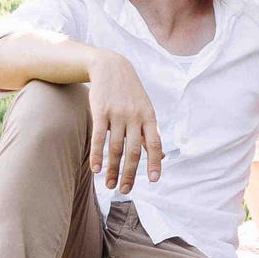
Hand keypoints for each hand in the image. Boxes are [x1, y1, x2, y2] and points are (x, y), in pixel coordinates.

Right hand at [88, 52, 164, 191]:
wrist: (111, 67)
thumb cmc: (131, 93)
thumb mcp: (145, 110)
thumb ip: (151, 133)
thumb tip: (163, 157)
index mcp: (149, 117)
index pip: (155, 144)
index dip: (155, 162)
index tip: (154, 180)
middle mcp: (135, 117)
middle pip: (133, 151)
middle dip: (130, 173)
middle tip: (125, 190)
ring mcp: (117, 114)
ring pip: (115, 148)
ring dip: (112, 169)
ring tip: (109, 185)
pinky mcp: (100, 111)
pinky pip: (99, 138)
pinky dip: (97, 155)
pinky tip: (96, 169)